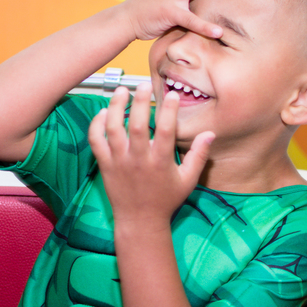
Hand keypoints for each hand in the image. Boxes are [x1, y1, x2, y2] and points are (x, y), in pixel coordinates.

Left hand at [89, 83, 213, 226]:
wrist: (140, 221)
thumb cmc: (166, 200)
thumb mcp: (188, 180)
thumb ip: (199, 156)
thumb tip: (210, 133)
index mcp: (160, 162)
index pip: (164, 131)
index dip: (168, 111)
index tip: (171, 94)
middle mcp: (138, 160)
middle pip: (135, 126)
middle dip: (139, 102)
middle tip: (144, 85)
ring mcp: (118, 162)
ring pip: (113, 129)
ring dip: (115, 107)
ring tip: (122, 91)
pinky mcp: (105, 165)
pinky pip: (96, 141)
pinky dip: (96, 125)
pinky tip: (103, 112)